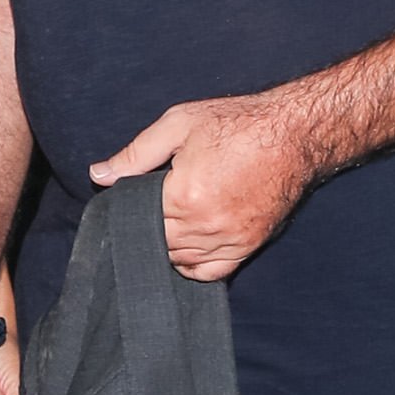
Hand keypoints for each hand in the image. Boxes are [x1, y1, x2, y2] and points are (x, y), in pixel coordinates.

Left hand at [91, 89, 319, 279]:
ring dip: (168, 247)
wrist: (295, 133)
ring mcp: (229, 239)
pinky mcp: (248, 245)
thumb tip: (98, 175)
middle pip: (158, 243)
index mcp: (184, 195)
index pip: (139, 219)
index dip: (132, 209)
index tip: (133, 196)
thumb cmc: (238, 123)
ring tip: (169, 222)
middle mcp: (206, 224)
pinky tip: (187, 248)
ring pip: (180, 261)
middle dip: (148, 228)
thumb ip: (136, 154)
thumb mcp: (179, 124)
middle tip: (151, 208)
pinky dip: (193, 266)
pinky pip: (211, 272)